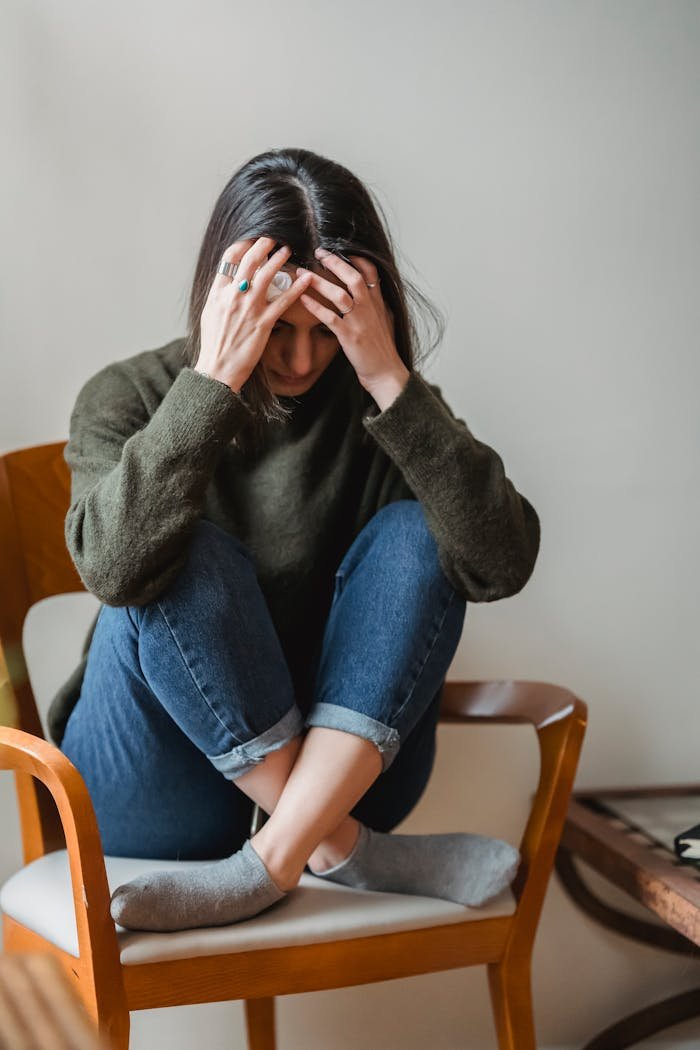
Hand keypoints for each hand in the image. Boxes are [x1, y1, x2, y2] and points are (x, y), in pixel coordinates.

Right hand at [196, 237, 313, 391]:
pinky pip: (283, 301)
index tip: (252, 240)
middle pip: (249, 260)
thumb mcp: (209, 314)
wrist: (217, 369)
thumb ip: (219, 295)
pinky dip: (296, 287)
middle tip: (273, 238)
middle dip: (263, 244)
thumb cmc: (214, 344)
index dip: (243, 245)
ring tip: (287, 250)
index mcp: (218, 293)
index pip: (229, 259)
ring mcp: (248, 309)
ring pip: (266, 275)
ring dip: (279, 259)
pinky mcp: (263, 323)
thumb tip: (227, 281)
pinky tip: (306, 279)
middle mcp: (233, 296)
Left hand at [298, 249, 408, 397]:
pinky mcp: (349, 336)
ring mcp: (359, 321)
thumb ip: (378, 305)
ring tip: (302, 273)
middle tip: (318, 252)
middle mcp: (369, 308)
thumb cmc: (383, 350)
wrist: (386, 373)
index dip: (357, 258)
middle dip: (335, 262)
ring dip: (319, 282)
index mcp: (378, 303)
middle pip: (353, 277)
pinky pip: (329, 318)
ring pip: (339, 294)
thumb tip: (374, 293)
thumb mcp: (385, 321)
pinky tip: (302, 299)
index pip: (371, 273)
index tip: (343, 248)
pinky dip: (315, 306)